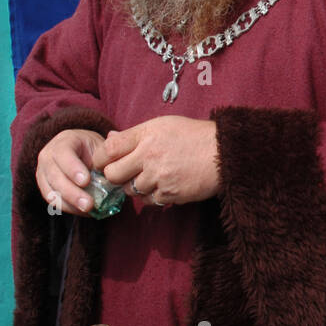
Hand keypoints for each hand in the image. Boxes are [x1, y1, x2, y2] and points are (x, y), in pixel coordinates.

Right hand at [36, 128, 106, 215]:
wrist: (82, 154)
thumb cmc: (95, 150)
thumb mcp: (102, 146)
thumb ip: (108, 152)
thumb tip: (118, 153)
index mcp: (64, 141)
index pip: (63, 153)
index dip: (73, 168)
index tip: (86, 181)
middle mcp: (48, 155)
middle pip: (55, 175)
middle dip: (72, 192)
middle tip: (89, 204)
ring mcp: (43, 172)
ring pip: (51, 191)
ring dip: (70, 203)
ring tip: (88, 210)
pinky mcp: (45, 187)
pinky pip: (53, 201)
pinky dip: (69, 208)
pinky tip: (84, 212)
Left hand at [92, 116, 219, 207]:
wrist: (224, 153)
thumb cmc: (194, 136)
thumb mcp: (163, 125)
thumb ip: (135, 134)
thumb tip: (110, 139)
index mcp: (146, 135)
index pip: (108, 149)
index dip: (101, 159)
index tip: (104, 163)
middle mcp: (149, 156)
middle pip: (113, 174)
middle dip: (115, 176)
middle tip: (124, 174)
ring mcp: (159, 177)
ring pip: (130, 190)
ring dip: (136, 186)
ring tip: (151, 177)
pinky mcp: (170, 194)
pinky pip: (148, 200)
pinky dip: (152, 195)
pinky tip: (164, 185)